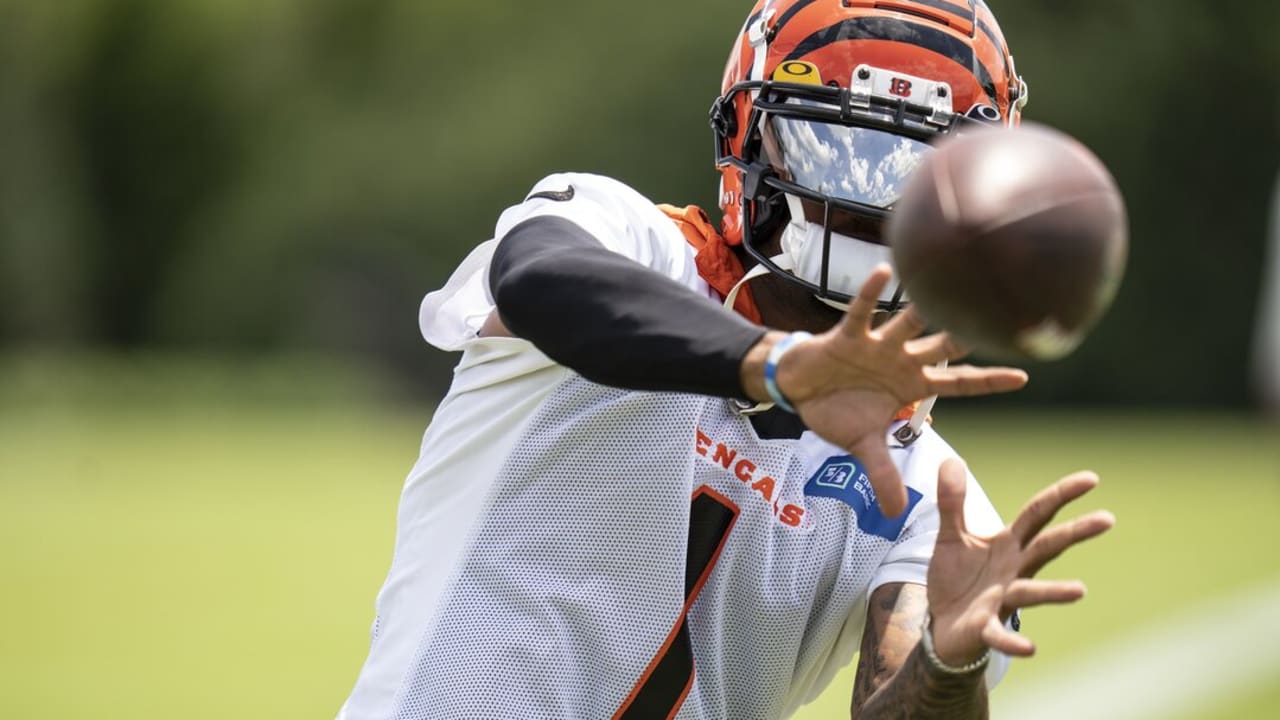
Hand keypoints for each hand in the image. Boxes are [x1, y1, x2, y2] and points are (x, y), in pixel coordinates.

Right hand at [774, 264, 1027, 516]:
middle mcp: (902, 360)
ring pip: (907, 325)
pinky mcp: (848, 336)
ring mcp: (878, 346)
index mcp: (912, 385)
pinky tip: (883, 271)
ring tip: (943, 290)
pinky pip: (861, 311)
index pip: (959, 383)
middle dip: (966, 336)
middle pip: (942, 347)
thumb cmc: (836, 410)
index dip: (989, 381)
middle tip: (995, 318)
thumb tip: (896, 512)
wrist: (799, 391)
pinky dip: (870, 293)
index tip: (1024, 377)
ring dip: (923, 310)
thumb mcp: (863, 447)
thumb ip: (882, 474)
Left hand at [925, 459, 1115, 664]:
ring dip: (1054, 592)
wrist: (942, 624)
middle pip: (1047, 547)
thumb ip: (952, 502)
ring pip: (1031, 592)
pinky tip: (1029, 647)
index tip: (1092, 478)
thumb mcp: (951, 535)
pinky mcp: (987, 627)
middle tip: (1108, 518)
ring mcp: (1004, 600)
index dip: (1062, 495)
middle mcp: (1014, 570)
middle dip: (1075, 532)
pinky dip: (1013, 641)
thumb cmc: (957, 578)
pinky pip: (1001, 635)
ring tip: (1080, 590)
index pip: (1038, 513)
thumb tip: (951, 459)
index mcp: (1008, 544)